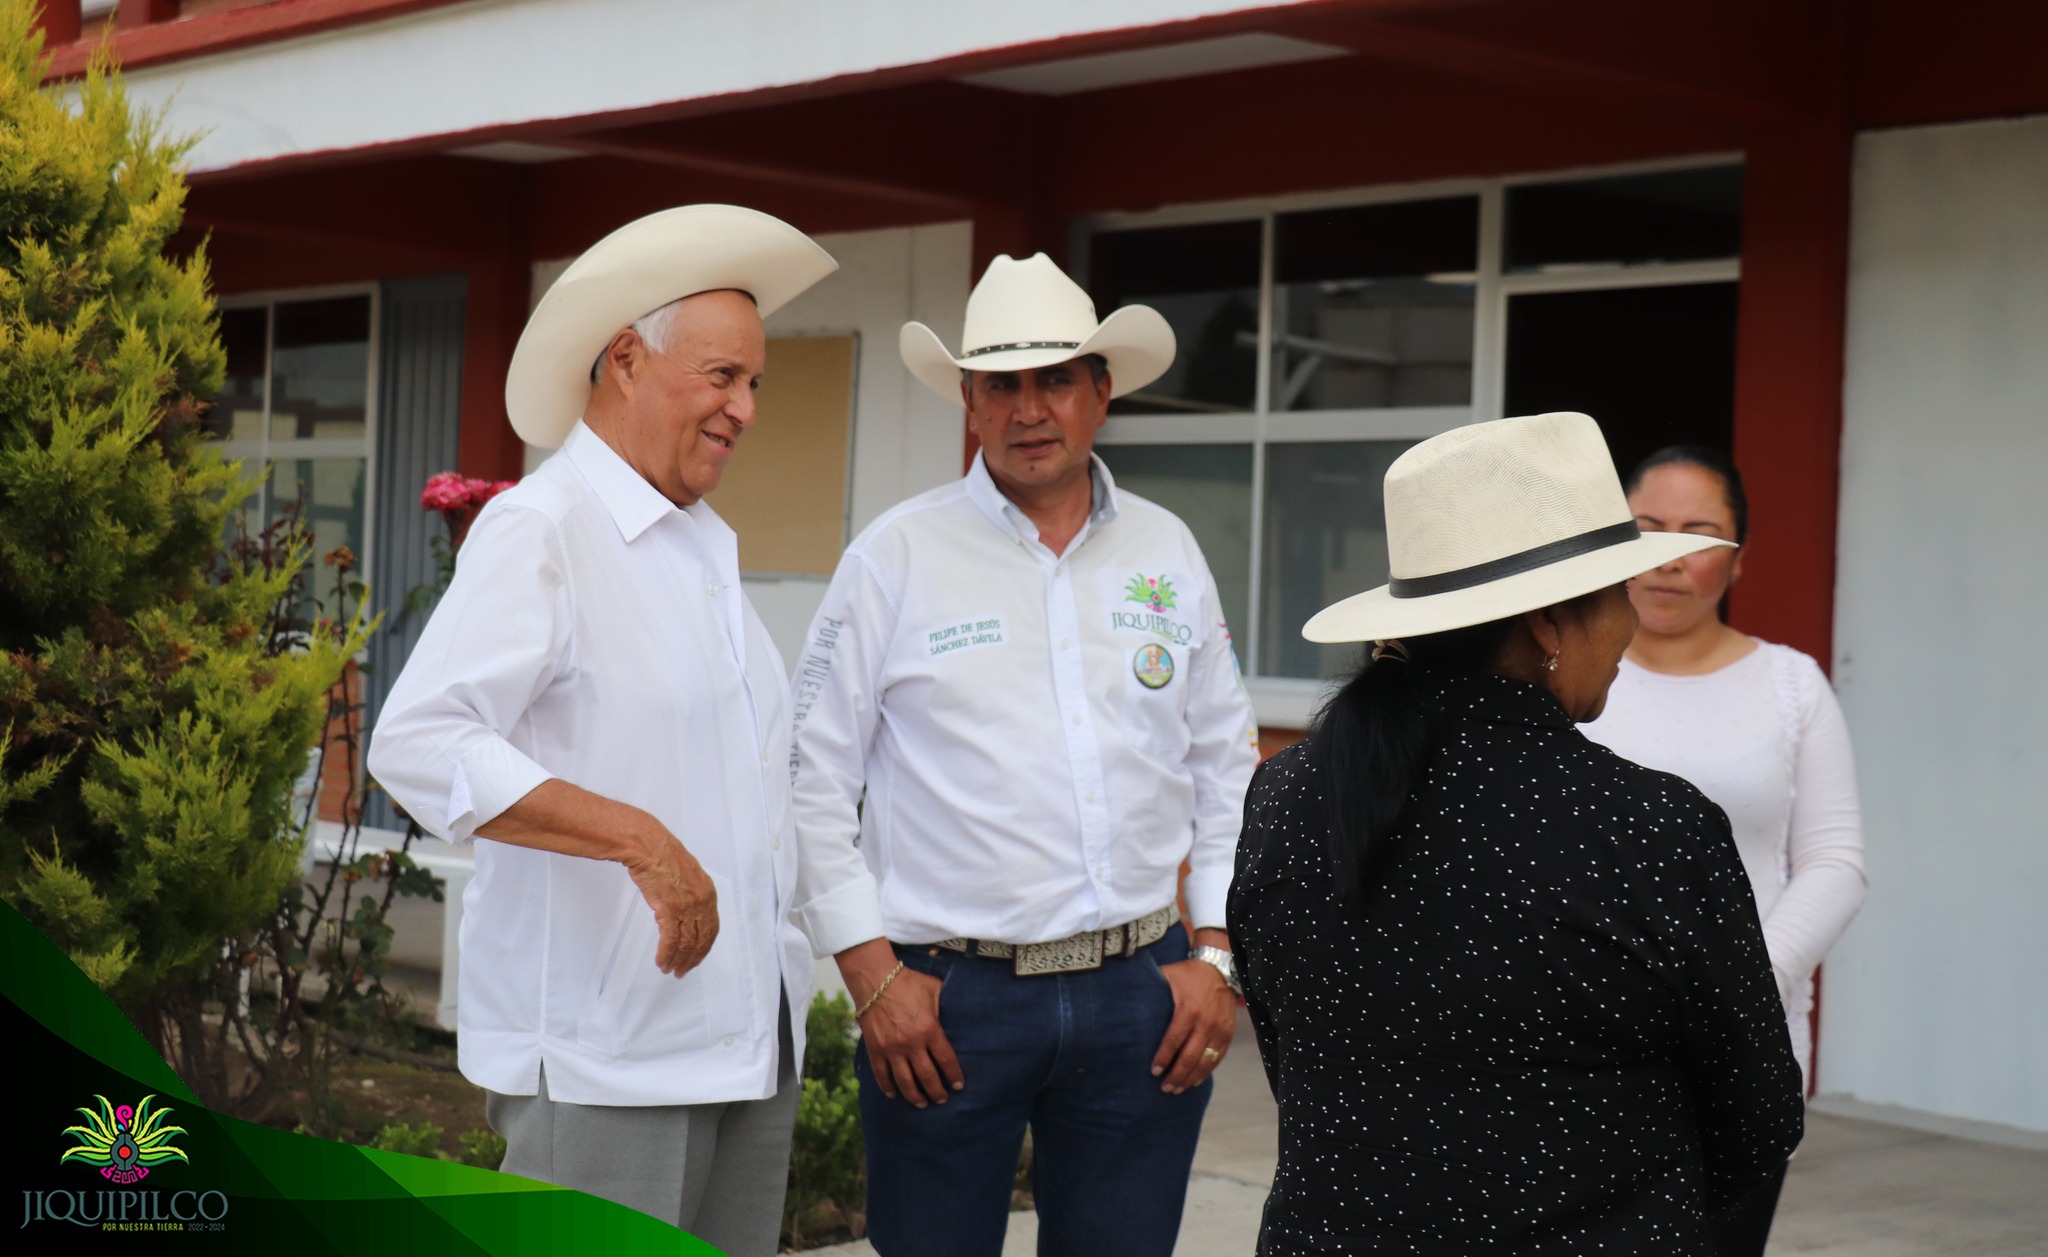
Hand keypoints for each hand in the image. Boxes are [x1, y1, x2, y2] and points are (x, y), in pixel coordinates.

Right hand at [620, 825, 718, 977]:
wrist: (648, 846)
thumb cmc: (663, 856)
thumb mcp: (687, 875)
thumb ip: (691, 895)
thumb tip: (687, 913)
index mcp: (708, 893)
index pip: (711, 929)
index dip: (704, 947)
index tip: (696, 958)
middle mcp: (702, 901)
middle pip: (701, 940)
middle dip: (692, 959)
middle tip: (683, 971)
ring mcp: (687, 906)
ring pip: (686, 943)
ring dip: (677, 960)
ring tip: (669, 969)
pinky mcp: (669, 909)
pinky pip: (670, 939)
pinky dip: (666, 953)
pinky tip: (662, 961)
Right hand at [839, 939, 962, 1107]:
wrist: (875, 979)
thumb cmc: (907, 981)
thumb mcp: (933, 990)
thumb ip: (944, 1005)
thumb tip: (956, 1011)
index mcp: (929, 1029)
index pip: (946, 1060)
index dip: (954, 1076)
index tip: (959, 1086)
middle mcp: (912, 1043)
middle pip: (927, 1077)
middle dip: (937, 1092)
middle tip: (942, 1100)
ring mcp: (892, 1049)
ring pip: (905, 1081)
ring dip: (915, 1096)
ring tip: (921, 1104)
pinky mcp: (875, 1049)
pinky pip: (881, 1074)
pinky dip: (887, 1086)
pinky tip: (893, 1094)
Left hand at [1150, 955, 1236, 1093]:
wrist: (1219, 968)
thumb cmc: (1188, 974)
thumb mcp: (1167, 976)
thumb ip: (1150, 990)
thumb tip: (1123, 1001)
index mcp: (1189, 1009)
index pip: (1174, 1041)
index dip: (1163, 1058)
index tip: (1153, 1071)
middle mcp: (1206, 1022)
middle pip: (1190, 1057)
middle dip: (1176, 1075)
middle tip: (1164, 1088)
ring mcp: (1219, 1029)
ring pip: (1205, 1062)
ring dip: (1190, 1079)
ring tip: (1177, 1089)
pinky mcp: (1228, 1033)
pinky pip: (1217, 1058)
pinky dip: (1206, 1072)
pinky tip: (1195, 1081)